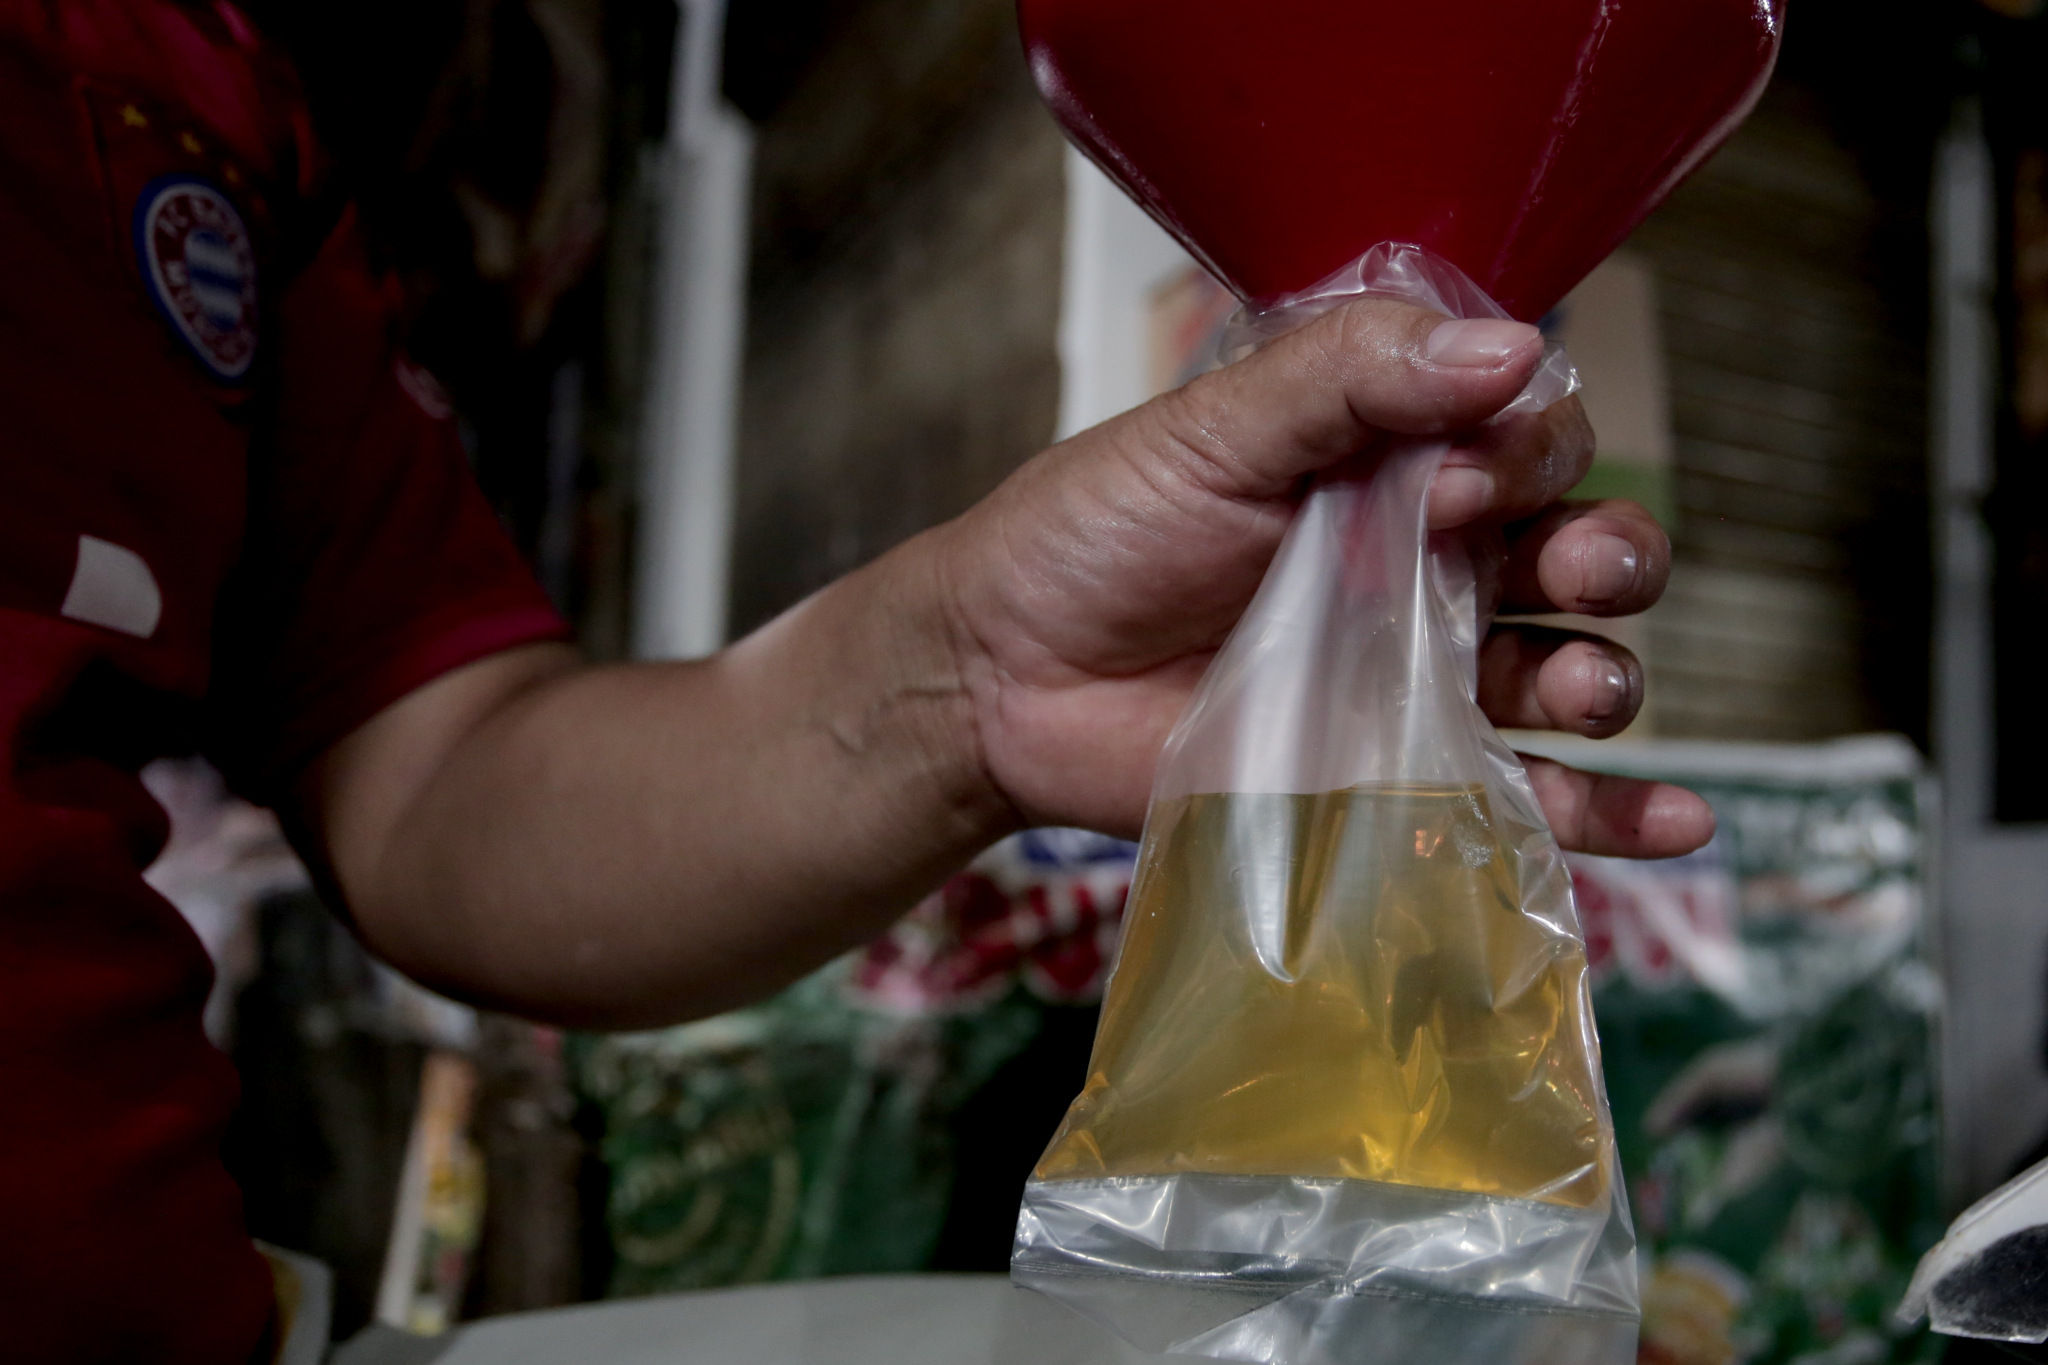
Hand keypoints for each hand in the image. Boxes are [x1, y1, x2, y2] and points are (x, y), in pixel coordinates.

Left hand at [934, 296, 1713, 856]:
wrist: (1005, 681)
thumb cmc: (1096, 535)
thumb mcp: (1211, 431)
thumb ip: (1349, 378)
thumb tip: (1510, 349)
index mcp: (1393, 462)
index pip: (1529, 436)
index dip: (1527, 450)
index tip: (1456, 478)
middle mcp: (1429, 565)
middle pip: (1581, 552)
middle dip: (1606, 553)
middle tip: (1561, 565)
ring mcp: (1419, 679)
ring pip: (1574, 671)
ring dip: (1609, 674)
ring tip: (1579, 686)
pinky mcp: (1399, 781)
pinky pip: (1532, 800)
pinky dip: (1616, 816)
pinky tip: (1680, 821)